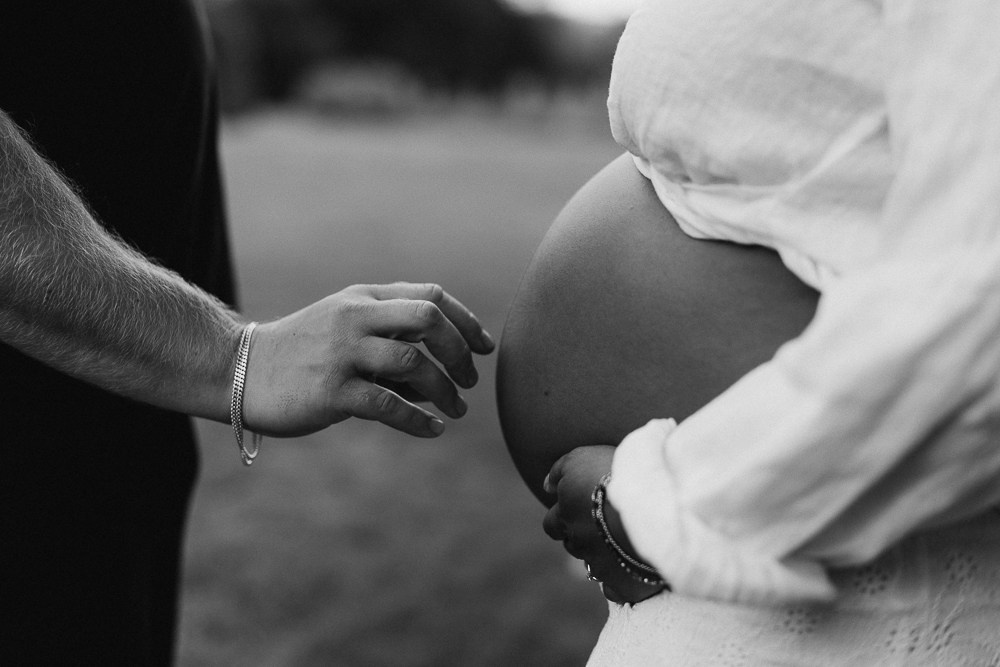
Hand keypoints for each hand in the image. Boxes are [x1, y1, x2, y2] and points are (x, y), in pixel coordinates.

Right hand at [243, 282, 493, 437]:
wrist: (239, 370)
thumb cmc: (302, 352)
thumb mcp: (345, 326)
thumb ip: (390, 333)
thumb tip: (444, 368)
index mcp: (364, 298)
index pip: (431, 296)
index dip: (466, 321)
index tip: (485, 346)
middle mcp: (355, 318)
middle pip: (428, 320)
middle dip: (459, 352)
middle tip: (469, 380)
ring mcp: (342, 352)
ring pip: (412, 363)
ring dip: (444, 390)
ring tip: (456, 410)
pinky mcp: (331, 391)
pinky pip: (388, 405)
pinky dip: (418, 419)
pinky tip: (433, 429)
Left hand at [543, 445, 666, 604]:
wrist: (653, 502)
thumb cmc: (621, 472)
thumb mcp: (583, 457)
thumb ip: (560, 469)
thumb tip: (546, 485)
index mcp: (566, 510)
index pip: (552, 522)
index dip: (565, 517)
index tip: (582, 511)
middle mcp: (578, 538)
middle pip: (570, 544)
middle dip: (580, 537)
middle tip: (601, 528)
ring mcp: (599, 563)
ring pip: (591, 565)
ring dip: (601, 555)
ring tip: (622, 543)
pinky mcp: (622, 583)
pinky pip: (613, 588)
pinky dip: (620, 581)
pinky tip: (633, 570)